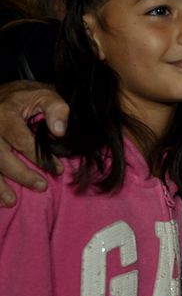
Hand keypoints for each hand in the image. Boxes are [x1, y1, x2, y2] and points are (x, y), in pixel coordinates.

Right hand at [0, 80, 68, 206]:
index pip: (22, 141)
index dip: (40, 157)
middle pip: (2, 157)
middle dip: (21, 175)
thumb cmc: (24, 96)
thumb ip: (56, 109)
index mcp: (5, 115)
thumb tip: (60, 131)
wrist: (1, 93)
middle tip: (41, 186)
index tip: (57, 169)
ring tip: (11, 202)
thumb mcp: (43, 93)